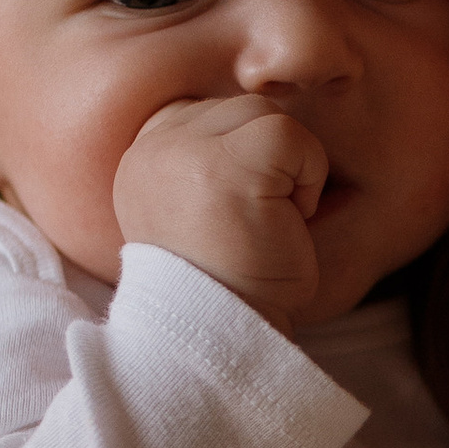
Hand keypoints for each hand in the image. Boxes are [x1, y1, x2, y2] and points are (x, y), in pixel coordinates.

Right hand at [112, 94, 326, 328]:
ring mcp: (184, 151)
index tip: (239, 216)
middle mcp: (150, 147)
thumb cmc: (228, 285)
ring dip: (290, 171)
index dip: (244, 160)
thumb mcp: (198, 212)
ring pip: (267, 115)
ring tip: (269, 223)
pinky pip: (293, 136)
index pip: (208, 114)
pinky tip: (285, 223)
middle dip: (269, 164)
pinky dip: (308, 178)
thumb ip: (207, 161)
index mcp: (140, 158)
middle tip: (258, 225)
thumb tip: (260, 127)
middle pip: (240, 110)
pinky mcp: (227, 164)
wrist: (224, 337)